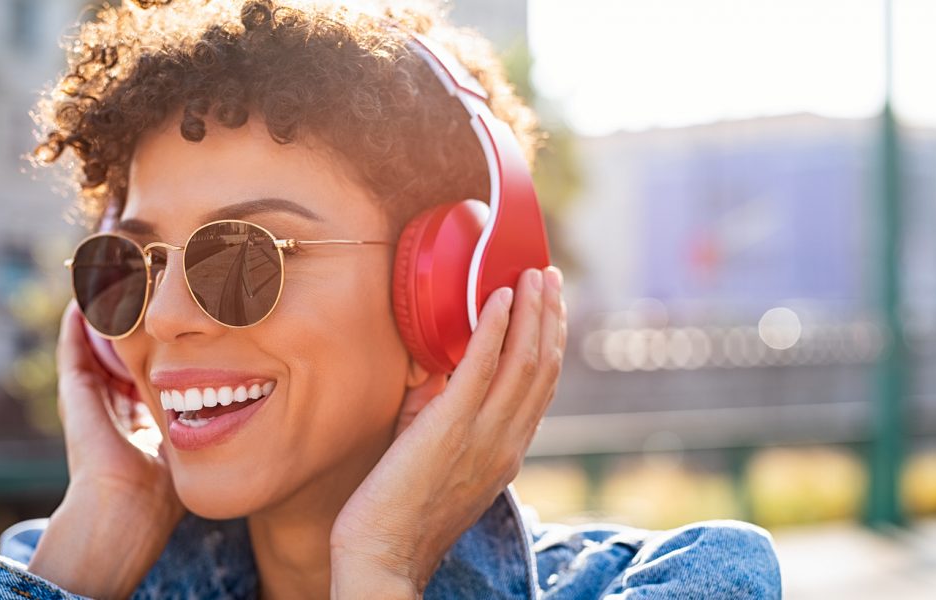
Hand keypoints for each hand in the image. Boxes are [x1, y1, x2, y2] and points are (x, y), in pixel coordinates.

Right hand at [26, 300, 184, 597]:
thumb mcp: (196, 440)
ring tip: (117, 274)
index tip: (185, 309)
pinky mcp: (73, 390)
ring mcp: (91, 394)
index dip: (167, 339)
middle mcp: (115, 400)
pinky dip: (80, 318)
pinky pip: (74, 344)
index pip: (155, 364)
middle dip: (135, 317)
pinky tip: (89, 291)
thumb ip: (211, 419)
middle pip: (123, 346)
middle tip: (148, 281)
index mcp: (144, 413)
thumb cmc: (167, 488)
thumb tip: (255, 393)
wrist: (127, 508)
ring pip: (97, 340)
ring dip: (107, 309)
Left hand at [330, 266, 566, 597]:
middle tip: (549, 275)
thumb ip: (447, 415)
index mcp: (507, 450)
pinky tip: (497, 298)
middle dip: (550, 315)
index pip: (542, 386)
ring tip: (533, 274)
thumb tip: (440, 372)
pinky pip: (482, 367)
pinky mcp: (450, 428)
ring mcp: (483, 435)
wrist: (384, 556)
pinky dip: (495, 328)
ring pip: (524, 361)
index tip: (550, 305)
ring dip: (532, 311)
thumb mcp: (441, 458)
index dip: (551, 340)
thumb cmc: (402, 510)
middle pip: (543, 366)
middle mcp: (506, 442)